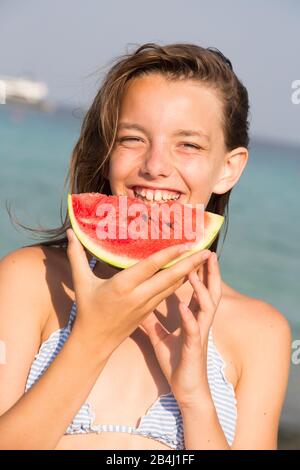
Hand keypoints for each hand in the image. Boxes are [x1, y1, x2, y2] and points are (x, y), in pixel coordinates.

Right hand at [66, 228, 211, 356]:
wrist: (96, 342)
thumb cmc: (88, 309)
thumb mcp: (81, 282)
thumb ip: (76, 256)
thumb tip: (70, 232)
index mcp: (123, 286)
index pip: (151, 267)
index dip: (170, 254)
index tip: (186, 243)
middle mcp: (139, 295)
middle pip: (170, 277)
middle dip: (191, 263)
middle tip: (208, 249)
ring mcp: (147, 305)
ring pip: (174, 286)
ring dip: (190, 272)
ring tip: (204, 258)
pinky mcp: (150, 310)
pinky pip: (169, 293)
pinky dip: (181, 281)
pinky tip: (190, 272)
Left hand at [140, 251, 221, 407]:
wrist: (186, 390)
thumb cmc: (177, 362)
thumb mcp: (160, 338)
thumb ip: (152, 322)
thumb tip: (137, 309)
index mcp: (194, 318)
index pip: (199, 290)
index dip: (200, 272)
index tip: (196, 254)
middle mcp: (200, 322)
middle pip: (211, 292)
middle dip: (211, 273)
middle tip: (208, 252)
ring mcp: (199, 334)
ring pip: (207, 306)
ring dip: (200, 288)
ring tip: (191, 272)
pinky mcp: (194, 348)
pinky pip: (193, 330)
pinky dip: (188, 317)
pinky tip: (181, 305)